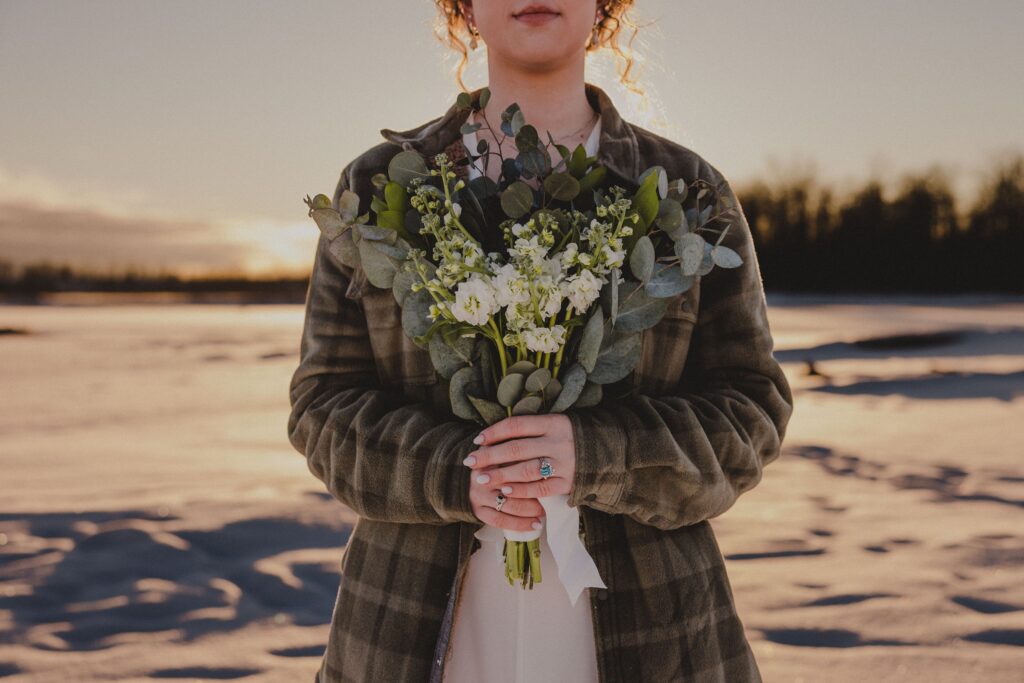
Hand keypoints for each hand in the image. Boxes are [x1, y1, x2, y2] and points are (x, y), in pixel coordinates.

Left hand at [463, 414, 576, 530]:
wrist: (605, 451)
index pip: (517, 426)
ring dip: (501, 475)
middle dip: (490, 456)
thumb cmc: (570, 436)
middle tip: (470, 462)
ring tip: (482, 478)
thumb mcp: (555, 424)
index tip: (477, 440)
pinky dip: (522, 490)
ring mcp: (564, 463)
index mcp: (553, 423)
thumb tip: (494, 436)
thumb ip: (530, 429)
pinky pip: (541, 488)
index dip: (494, 432)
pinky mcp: (568, 482)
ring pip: (527, 469)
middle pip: (517, 448)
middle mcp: (558, 441)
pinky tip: (506, 490)